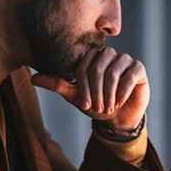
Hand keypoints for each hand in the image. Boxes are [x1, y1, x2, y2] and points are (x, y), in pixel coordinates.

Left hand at [31, 47, 148, 129]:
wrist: (119, 117)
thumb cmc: (96, 104)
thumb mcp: (75, 96)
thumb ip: (57, 84)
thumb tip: (33, 78)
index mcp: (91, 57)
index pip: (83, 66)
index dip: (83, 86)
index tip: (84, 105)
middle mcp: (108, 54)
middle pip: (98, 67)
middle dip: (96, 91)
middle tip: (97, 108)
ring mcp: (124, 59)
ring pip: (113, 72)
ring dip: (108, 93)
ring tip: (108, 107)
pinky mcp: (138, 68)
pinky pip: (129, 76)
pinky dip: (122, 92)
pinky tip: (119, 102)